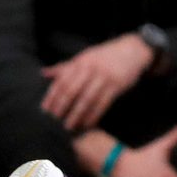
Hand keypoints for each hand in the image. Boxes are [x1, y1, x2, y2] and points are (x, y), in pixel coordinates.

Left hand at [41, 34, 155, 131]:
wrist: (132, 50)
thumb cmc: (105, 56)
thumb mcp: (85, 57)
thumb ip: (65, 67)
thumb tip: (43, 73)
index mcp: (80, 62)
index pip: (62, 81)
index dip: (52, 96)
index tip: (45, 110)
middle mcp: (90, 69)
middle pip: (71, 90)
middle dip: (61, 107)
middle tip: (54, 121)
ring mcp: (104, 77)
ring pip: (87, 99)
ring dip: (77, 114)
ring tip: (69, 126)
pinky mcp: (117, 85)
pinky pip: (103, 103)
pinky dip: (94, 115)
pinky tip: (88, 123)